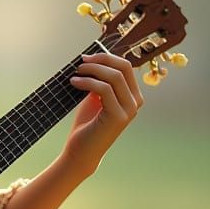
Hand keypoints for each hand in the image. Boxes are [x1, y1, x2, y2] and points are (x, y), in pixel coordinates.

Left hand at [62, 52, 143, 177]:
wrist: (81, 151)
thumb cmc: (86, 124)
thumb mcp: (94, 97)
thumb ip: (100, 80)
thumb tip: (94, 59)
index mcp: (132, 95)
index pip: (126, 66)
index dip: (106, 57)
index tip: (86, 58)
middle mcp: (135, 102)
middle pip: (123, 67)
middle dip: (101, 60)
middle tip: (81, 62)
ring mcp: (129, 110)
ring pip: (114, 77)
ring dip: (91, 70)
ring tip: (75, 74)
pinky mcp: (118, 117)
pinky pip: (104, 89)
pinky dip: (87, 82)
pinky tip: (74, 83)